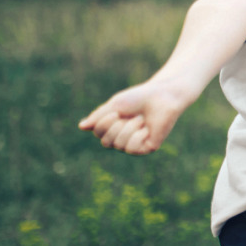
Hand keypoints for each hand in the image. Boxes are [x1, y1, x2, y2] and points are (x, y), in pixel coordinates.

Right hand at [77, 79, 193, 154]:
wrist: (163, 96)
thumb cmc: (139, 98)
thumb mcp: (115, 105)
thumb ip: (99, 116)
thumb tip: (82, 127)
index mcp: (112, 126)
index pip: (97, 132)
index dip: (104, 122)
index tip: (117, 110)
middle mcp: (121, 137)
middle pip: (106, 141)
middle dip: (117, 126)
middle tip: (131, 115)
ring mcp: (134, 144)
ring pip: (119, 145)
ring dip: (129, 129)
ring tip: (141, 119)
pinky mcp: (147, 148)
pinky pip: (133, 148)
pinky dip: (138, 136)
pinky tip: (147, 129)